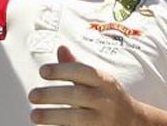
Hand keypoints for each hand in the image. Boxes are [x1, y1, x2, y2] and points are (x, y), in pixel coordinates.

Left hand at [28, 45, 144, 125]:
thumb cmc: (109, 97)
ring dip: (53, 117)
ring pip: (77, 118)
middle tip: (32, 95)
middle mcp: (106, 100)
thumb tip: (60, 48)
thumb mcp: (98, 80)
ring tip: (34, 115)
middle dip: (52, 95)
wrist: (134, 123)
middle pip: (77, 95)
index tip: (42, 71)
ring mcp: (104, 121)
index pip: (82, 72)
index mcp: (105, 81)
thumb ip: (77, 66)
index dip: (62, 70)